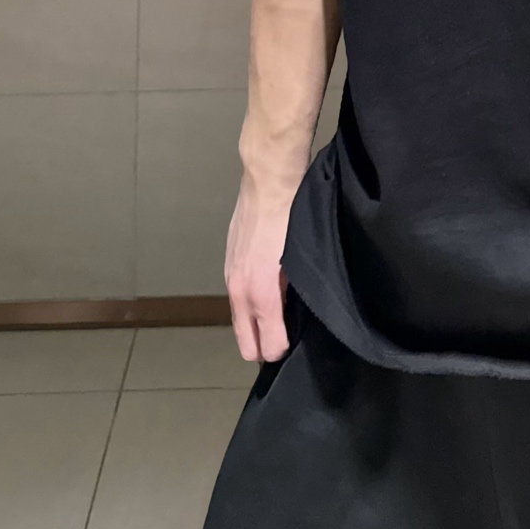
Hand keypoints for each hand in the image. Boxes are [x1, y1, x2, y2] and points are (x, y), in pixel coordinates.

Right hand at [224, 175, 295, 363]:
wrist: (269, 179)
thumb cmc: (291, 218)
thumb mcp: (299, 262)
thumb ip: (292, 296)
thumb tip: (294, 319)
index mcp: (259, 294)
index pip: (267, 348)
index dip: (284, 349)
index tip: (299, 339)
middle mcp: (239, 290)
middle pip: (246, 345)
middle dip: (265, 346)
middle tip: (289, 332)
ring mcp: (231, 275)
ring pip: (242, 320)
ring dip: (258, 323)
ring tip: (283, 311)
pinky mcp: (230, 261)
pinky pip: (239, 298)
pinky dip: (252, 302)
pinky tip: (271, 288)